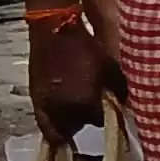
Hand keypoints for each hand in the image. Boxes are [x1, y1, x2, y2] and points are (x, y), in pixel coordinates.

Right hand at [31, 21, 112, 145]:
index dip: (107, 117)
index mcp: (85, 102)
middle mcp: (64, 109)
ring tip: (76, 115)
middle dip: (87, 120)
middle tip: (93, 111)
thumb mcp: (110, 68)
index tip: (109, 110)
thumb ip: (118, 90)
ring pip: (60, 129)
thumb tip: (124, 104)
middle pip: (79, 127)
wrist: (55, 31)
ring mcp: (46, 106)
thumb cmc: (85, 47)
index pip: (100, 122)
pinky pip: (43, 123)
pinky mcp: (34, 99)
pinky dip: (52, 125)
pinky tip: (59, 121)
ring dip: (69, 124)